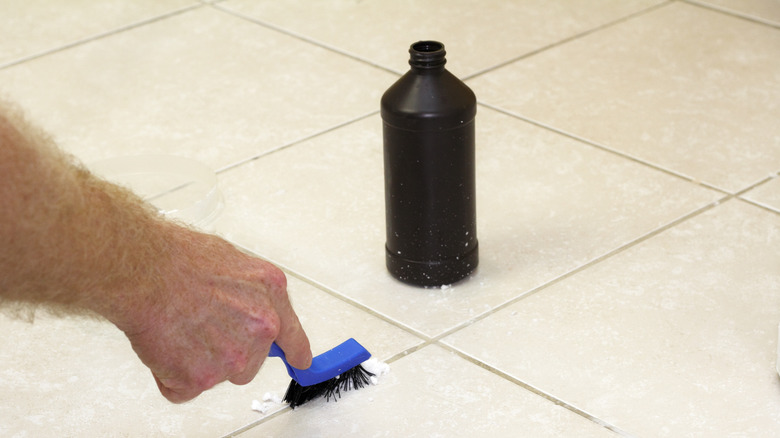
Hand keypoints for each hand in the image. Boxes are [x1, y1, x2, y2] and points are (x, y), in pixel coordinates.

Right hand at [116, 226, 311, 402]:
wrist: (142, 269)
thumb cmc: (178, 258)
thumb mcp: (234, 262)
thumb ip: (252, 293)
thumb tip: (250, 309)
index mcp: (270, 296)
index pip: (292, 336)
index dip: (296, 352)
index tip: (301, 363)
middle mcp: (259, 329)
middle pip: (248, 362)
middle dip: (224, 350)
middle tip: (197, 324)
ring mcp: (232, 357)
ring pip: (217, 375)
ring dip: (196, 362)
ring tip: (179, 328)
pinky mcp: (201, 378)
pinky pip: (184, 388)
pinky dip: (170, 374)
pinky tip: (165, 343)